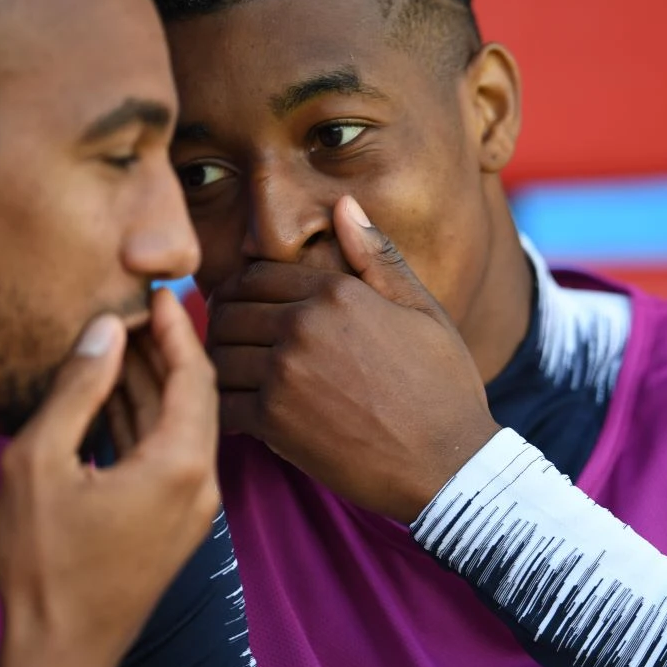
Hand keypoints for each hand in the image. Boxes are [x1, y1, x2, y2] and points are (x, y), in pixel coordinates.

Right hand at [0, 288, 219, 666]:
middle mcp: (203, 481)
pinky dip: (150, 421)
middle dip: (169, 352)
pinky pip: (173, 454)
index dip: (179, 329)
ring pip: (184, 425)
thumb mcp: (40, 463)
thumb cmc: (44, 565)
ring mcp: (196, 505)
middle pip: (197, 397)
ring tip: (123, 345)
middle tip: (140, 313)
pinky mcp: (179, 522)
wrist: (61, 652)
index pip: (194, 375)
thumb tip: (105, 331)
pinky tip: (119, 398)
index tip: (160, 295)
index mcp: (181, 464)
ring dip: (155, 386)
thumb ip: (78, 390)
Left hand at [207, 196, 500, 523]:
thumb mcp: (423, 310)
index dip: (245, 290)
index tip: (248, 309)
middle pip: (228, 310)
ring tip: (240, 376)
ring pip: (218, 354)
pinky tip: (247, 413)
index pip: (257, 275)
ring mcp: (284, 374)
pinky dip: (226, 407)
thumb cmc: (443, 385)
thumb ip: (378, 257)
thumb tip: (345, 204)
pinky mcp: (274, 422)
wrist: (449, 463)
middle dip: (226, 324)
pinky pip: (222, 402)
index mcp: (336, 292)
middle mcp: (303, 325)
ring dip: (222, 364)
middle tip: (237, 343)